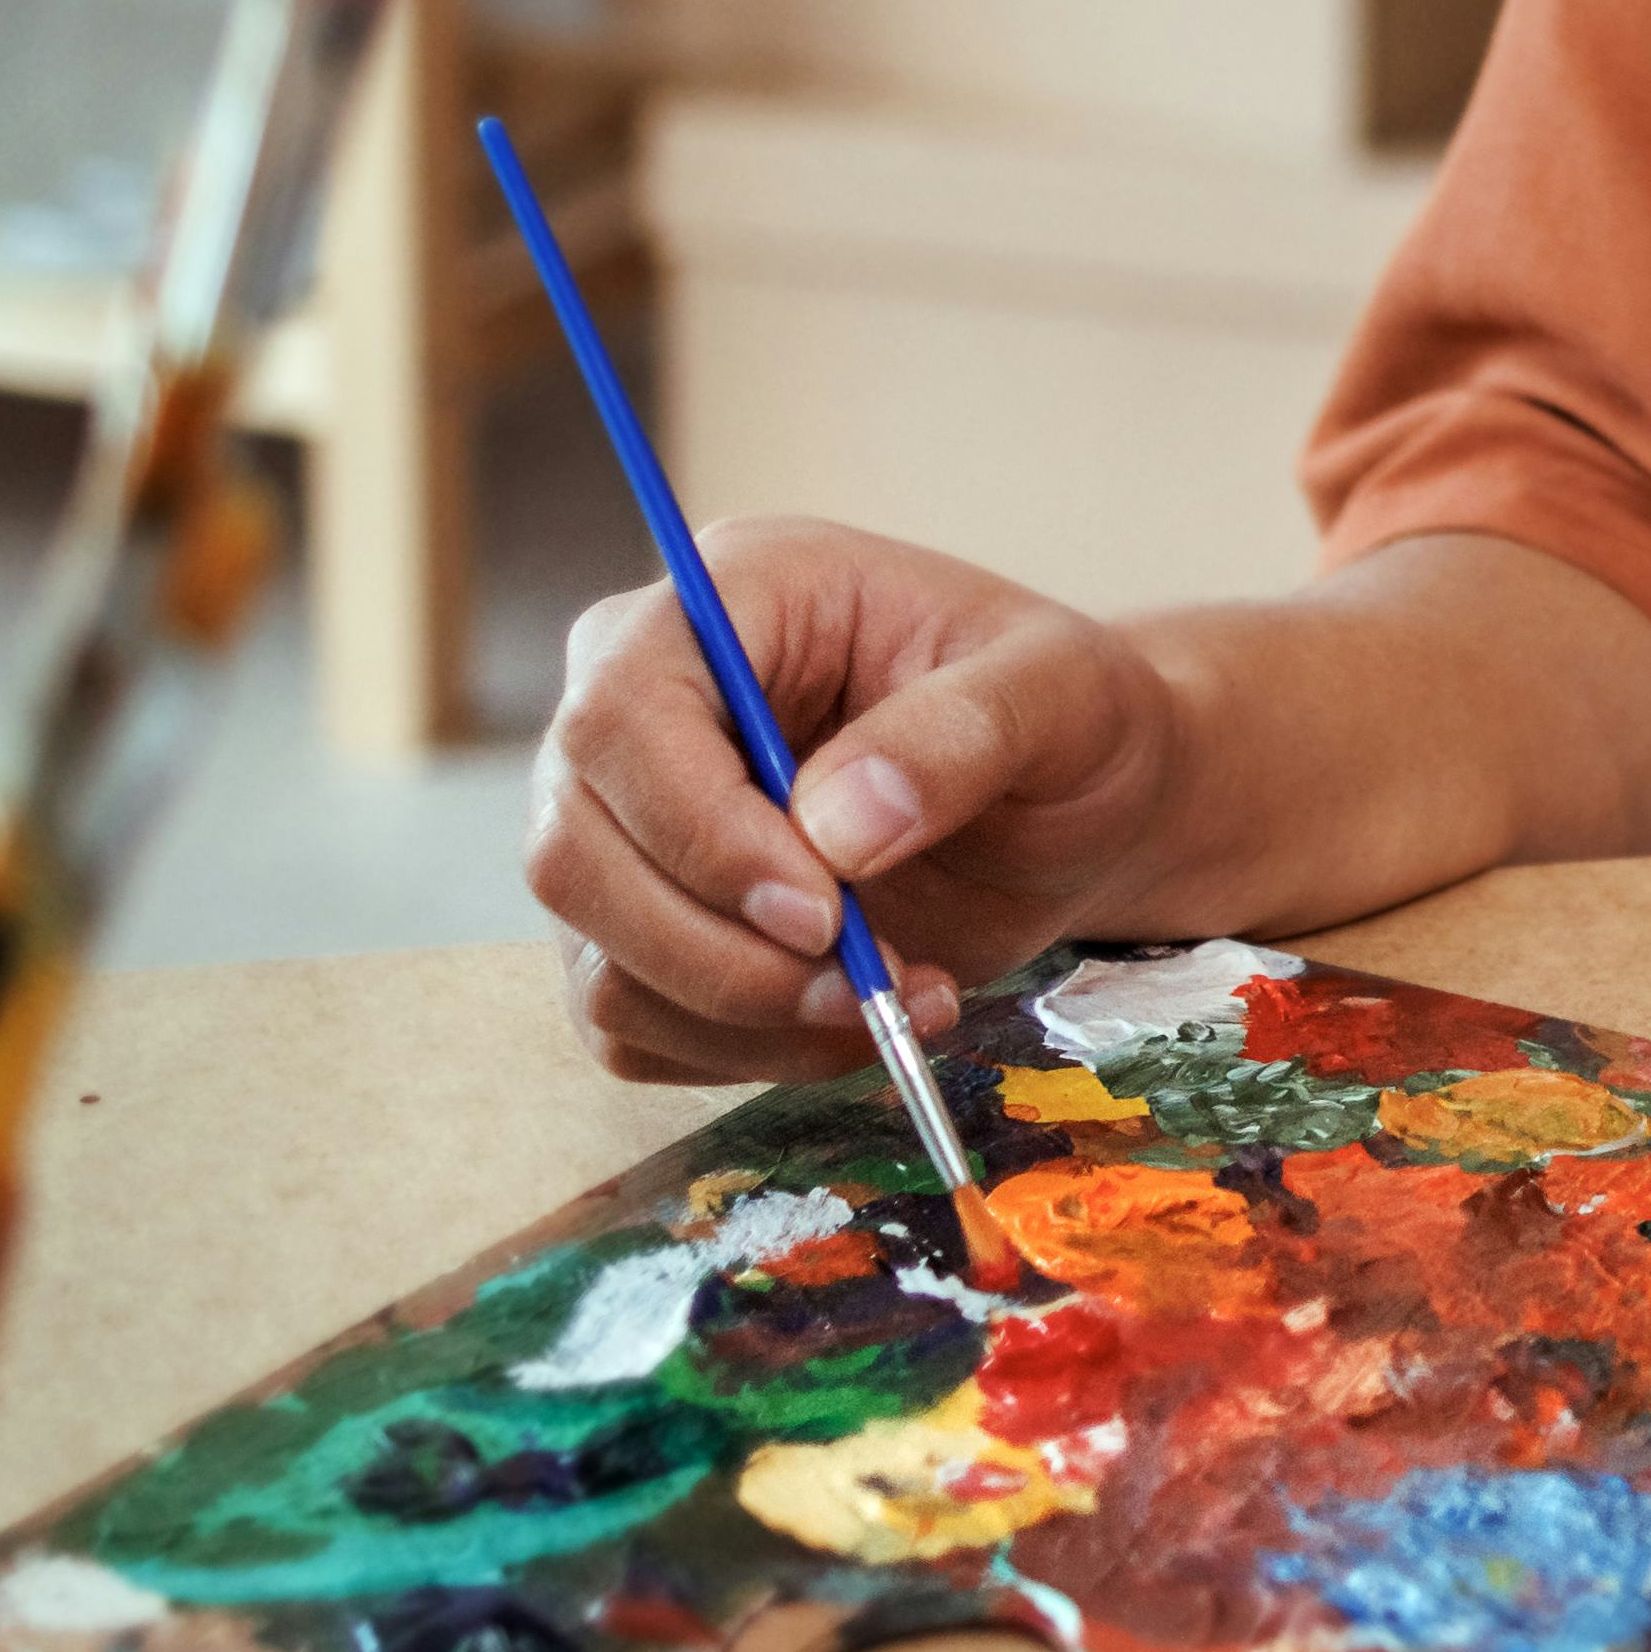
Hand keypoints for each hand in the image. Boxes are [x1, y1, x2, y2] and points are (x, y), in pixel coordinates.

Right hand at [523, 519, 1190, 1081]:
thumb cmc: (1067, 715)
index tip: (823, 911)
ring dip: (745, 1016)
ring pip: (599, 957)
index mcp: (733, 598)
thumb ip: (960, 735)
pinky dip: (745, 1053)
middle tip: (863, 984)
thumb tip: (837, 829)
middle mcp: (645, 707)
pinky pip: (635, 1026)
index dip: (699, 829)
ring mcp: (630, 826)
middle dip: (718, 951)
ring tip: (898, 998)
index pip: (621, 713)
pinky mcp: (646, 929)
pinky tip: (861, 1020)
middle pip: (573, 851)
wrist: (1077, 803)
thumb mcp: (1062, 691)